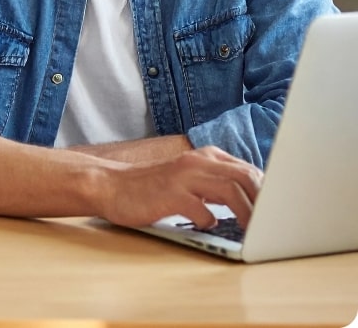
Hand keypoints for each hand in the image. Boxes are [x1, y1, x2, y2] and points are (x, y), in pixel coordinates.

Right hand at [96, 146, 262, 228]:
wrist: (111, 186)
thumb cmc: (153, 188)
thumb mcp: (190, 180)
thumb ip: (218, 185)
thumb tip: (255, 205)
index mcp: (206, 156)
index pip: (250, 171)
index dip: (268, 194)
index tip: (277, 214)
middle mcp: (197, 161)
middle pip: (246, 177)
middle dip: (264, 203)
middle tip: (271, 226)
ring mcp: (183, 177)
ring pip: (231, 190)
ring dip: (247, 214)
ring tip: (252, 233)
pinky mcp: (169, 195)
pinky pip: (202, 210)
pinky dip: (211, 222)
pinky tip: (206, 226)